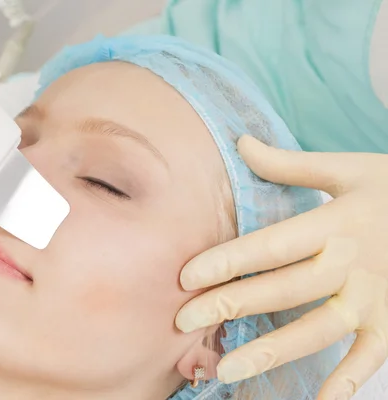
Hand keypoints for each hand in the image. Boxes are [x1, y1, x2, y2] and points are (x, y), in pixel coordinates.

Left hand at [175, 136, 387, 399]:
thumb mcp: (350, 168)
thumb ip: (291, 164)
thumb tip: (240, 142)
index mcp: (337, 222)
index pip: (271, 246)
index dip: (227, 261)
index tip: (186, 276)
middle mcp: (352, 264)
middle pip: (283, 289)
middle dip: (231, 305)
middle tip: (183, 321)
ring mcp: (375, 298)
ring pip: (316, 329)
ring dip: (271, 351)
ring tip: (226, 367)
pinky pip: (369, 358)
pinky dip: (345, 382)